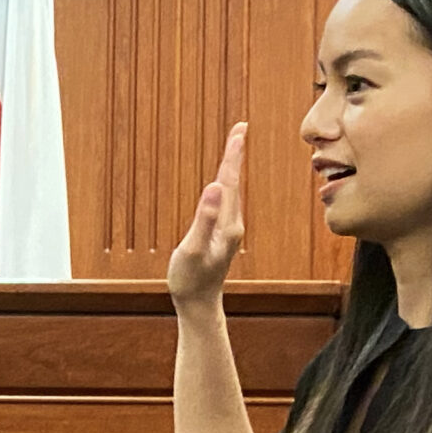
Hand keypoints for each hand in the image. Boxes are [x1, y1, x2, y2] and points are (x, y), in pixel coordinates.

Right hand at [168, 122, 246, 309]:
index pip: (229, 182)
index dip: (232, 156)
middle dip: (235, 154)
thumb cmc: (190, 279)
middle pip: (234, 182)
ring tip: (234, 147)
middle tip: (240, 128)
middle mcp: (233, 223)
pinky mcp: (222, 234)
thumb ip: (203, 219)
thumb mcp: (192, 250)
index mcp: (227, 224)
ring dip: (232, 167)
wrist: (199, 304)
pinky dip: (226, 183)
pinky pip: (226, 201)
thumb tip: (212, 187)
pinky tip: (223, 181)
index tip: (239, 132)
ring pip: (231, 191)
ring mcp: (229, 229)